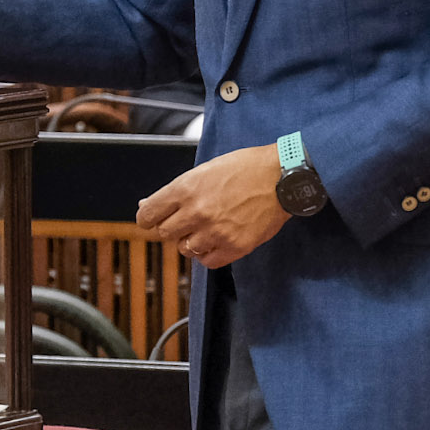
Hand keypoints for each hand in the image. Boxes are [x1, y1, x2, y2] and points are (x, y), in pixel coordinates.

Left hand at [135, 143, 288, 267]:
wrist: (282, 177)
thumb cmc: (245, 168)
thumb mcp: (205, 170)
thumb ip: (175, 191)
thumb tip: (147, 205)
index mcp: (186, 188)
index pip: (149, 215)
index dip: (147, 219)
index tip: (151, 220)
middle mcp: (197, 212)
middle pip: (165, 233)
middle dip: (172, 227)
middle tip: (187, 220)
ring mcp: (215, 232)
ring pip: (185, 249)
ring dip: (191, 241)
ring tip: (206, 228)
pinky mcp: (234, 247)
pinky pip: (207, 261)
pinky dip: (208, 254)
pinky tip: (216, 240)